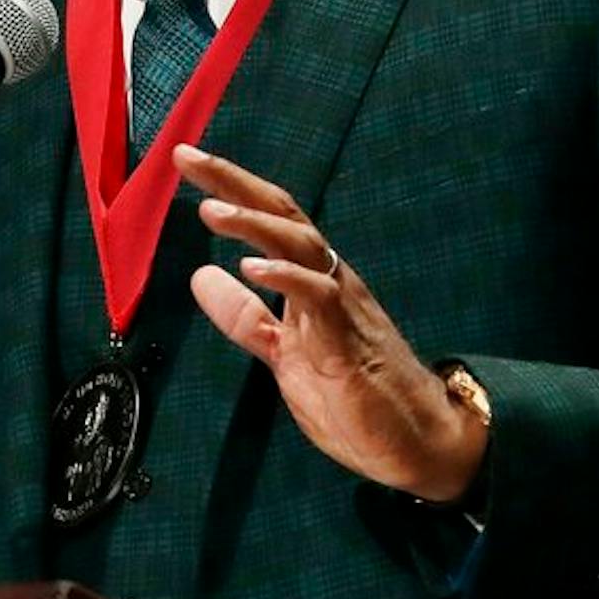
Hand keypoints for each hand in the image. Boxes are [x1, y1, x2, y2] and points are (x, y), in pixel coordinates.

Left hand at [177, 143, 487, 502]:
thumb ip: (244, 317)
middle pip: (281, 214)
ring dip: (255, 224)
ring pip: (302, 245)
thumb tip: (200, 276)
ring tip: (212, 210)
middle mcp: (328, 279)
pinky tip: (252, 268)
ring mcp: (341, 306)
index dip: (228, 187)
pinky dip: (287, 278)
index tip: (184, 159)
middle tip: (187, 157)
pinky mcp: (348, 342)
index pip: (267, 219)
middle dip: (234, 182)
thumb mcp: (281, 352)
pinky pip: (320, 298)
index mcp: (309, 279)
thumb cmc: (353, 395)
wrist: (414, 440)